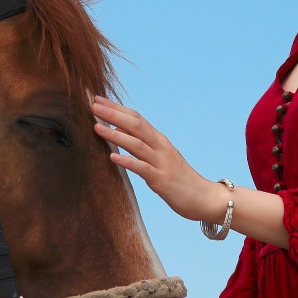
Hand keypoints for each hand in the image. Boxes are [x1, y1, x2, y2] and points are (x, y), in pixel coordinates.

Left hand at [91, 96, 223, 222]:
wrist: (204, 197)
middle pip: (135, 125)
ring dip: (116, 135)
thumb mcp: (160, 158)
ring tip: (97, 128)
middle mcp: (161, 147)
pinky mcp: (162, 180)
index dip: (117, 108)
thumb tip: (117, 132)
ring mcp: (162, 163)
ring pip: (137, 144)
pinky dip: (127, 161)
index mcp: (159, 140)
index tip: (98, 99)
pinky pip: (142, 169)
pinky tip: (112, 157)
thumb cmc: (179, 179)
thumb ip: (141, 145)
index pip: (136, 118)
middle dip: (113, 114)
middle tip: (93, 105)